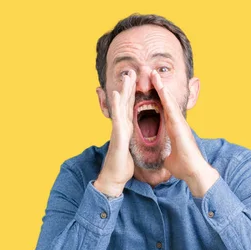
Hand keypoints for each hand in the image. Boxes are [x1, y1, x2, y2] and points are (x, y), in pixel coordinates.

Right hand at [94, 70, 136, 196]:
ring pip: (121, 107)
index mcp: (127, 129)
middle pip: (126, 103)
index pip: (131, 108)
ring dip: (123, 91)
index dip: (133, 95)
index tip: (137, 81)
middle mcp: (121, 127)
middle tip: (131, 71)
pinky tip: (118, 95)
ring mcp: (118, 130)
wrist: (113, 178)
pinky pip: (118, 119)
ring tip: (126, 77)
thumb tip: (133, 139)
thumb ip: (131, 142)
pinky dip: (118, 106)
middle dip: (129, 87)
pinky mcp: (118, 136)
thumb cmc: (121, 166)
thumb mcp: (130, 150)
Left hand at [150, 70, 218, 196]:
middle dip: (158, 87)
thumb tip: (161, 156)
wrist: (193, 172)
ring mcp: (179, 123)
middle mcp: (176, 123)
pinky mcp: (180, 126)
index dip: (156, 97)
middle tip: (151, 73)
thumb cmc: (182, 166)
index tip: (149, 87)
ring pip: (168, 101)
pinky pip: (172, 110)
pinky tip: (162, 89)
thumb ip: (164, 153)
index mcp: (172, 129)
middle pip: (165, 101)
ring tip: (154, 74)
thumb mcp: (167, 157)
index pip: (162, 109)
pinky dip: (166, 99)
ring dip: (161, 88)